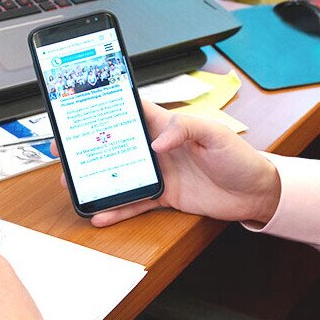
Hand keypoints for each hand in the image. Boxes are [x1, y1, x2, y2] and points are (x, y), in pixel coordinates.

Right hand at [52, 102, 280, 226]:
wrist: (255, 192)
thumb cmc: (239, 157)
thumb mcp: (215, 134)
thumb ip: (184, 129)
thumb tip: (157, 141)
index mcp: (168, 126)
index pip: (132, 111)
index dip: (107, 106)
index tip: (80, 105)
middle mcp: (159, 148)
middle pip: (116, 145)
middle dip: (89, 146)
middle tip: (64, 148)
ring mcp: (160, 173)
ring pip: (119, 174)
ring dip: (96, 179)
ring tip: (73, 184)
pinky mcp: (164, 196)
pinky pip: (136, 203)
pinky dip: (118, 210)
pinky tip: (101, 214)